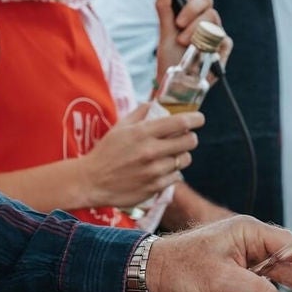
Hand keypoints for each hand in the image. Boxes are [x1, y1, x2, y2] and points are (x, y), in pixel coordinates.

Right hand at [80, 104, 202, 206]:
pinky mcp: (155, 187)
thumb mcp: (119, 127)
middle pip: (189, 141)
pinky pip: (176, 176)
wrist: (92, 182)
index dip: (195, 119)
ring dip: (181, 156)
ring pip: (184, 160)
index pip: (179, 122)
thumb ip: (140, 113)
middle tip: (185, 138)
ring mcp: (154, 171)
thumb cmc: (105, 152)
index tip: (199, 119)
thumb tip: (156, 104)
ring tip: (170, 155)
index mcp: (142, 133)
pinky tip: (161, 170)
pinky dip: (172, 172)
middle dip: (190, 137)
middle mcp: (151, 151)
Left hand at [154, 0, 231, 85]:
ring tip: (184, 43)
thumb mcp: (164, 33)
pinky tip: (200, 52)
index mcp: (187, 8)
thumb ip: (164, 9)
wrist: (176, 83)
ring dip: (197, 29)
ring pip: (213, 17)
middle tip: (179, 24)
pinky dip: (210, 44)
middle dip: (192, 8)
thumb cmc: (170, 57)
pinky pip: (222, 38)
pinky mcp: (223, 46)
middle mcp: (203, 16)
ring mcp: (215, 30)